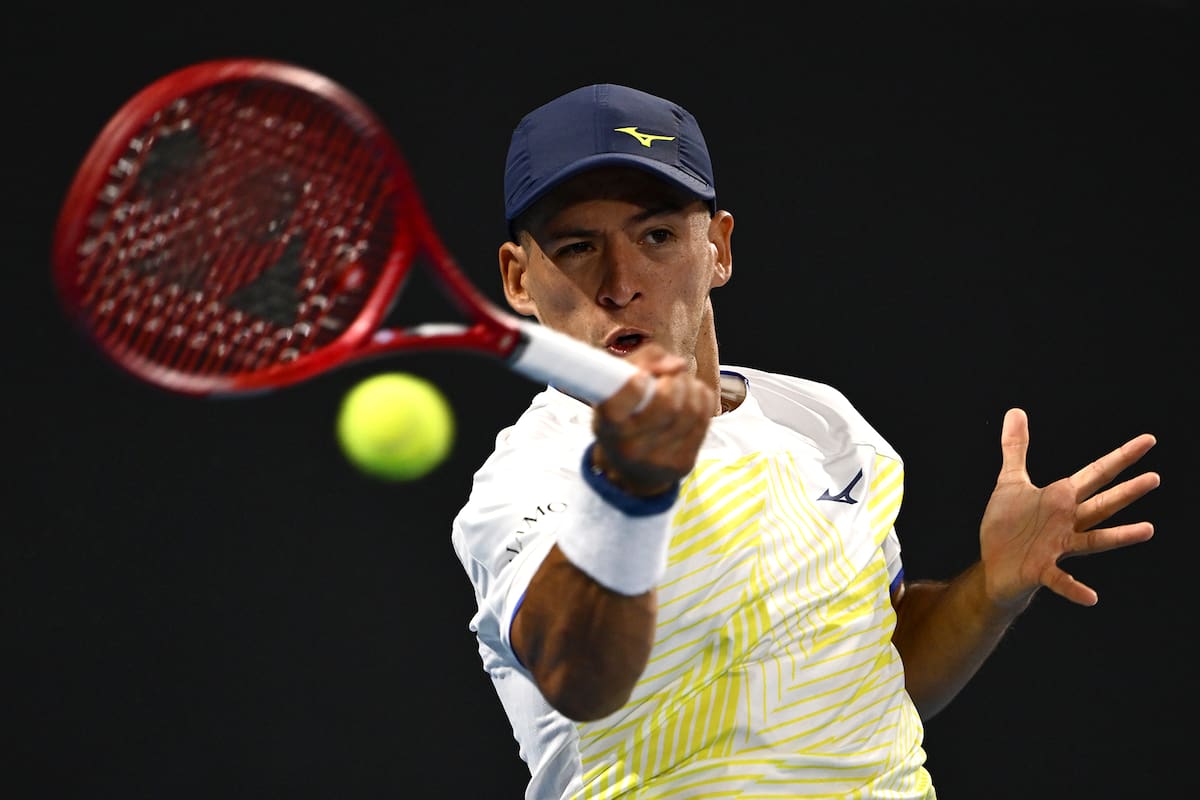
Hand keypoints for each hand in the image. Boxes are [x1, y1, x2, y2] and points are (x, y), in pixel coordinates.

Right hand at [591, 344, 717, 495]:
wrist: (632, 470)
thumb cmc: (623, 419)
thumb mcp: (616, 390)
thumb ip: (641, 362)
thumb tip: (677, 364)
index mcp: (608, 428)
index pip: (616, 407)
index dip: (633, 385)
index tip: (640, 376)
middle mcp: (631, 448)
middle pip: (667, 404)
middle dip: (673, 380)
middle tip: (668, 376)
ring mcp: (659, 459)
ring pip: (691, 409)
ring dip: (690, 386)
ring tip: (681, 382)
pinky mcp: (683, 463)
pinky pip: (704, 418)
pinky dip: (701, 398)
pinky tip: (692, 395)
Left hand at [979, 408, 1158, 607]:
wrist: (995, 567)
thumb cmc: (1007, 526)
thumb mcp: (1009, 481)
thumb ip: (1015, 448)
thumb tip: (1015, 411)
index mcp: (1061, 499)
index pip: (1096, 473)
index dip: (1121, 457)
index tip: (1148, 441)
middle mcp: (1066, 523)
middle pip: (1102, 504)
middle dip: (1127, 492)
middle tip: (1155, 478)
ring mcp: (1057, 547)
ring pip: (1093, 539)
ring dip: (1120, 536)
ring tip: (1148, 529)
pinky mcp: (1041, 569)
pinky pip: (1060, 580)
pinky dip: (1073, 588)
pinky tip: (1091, 597)